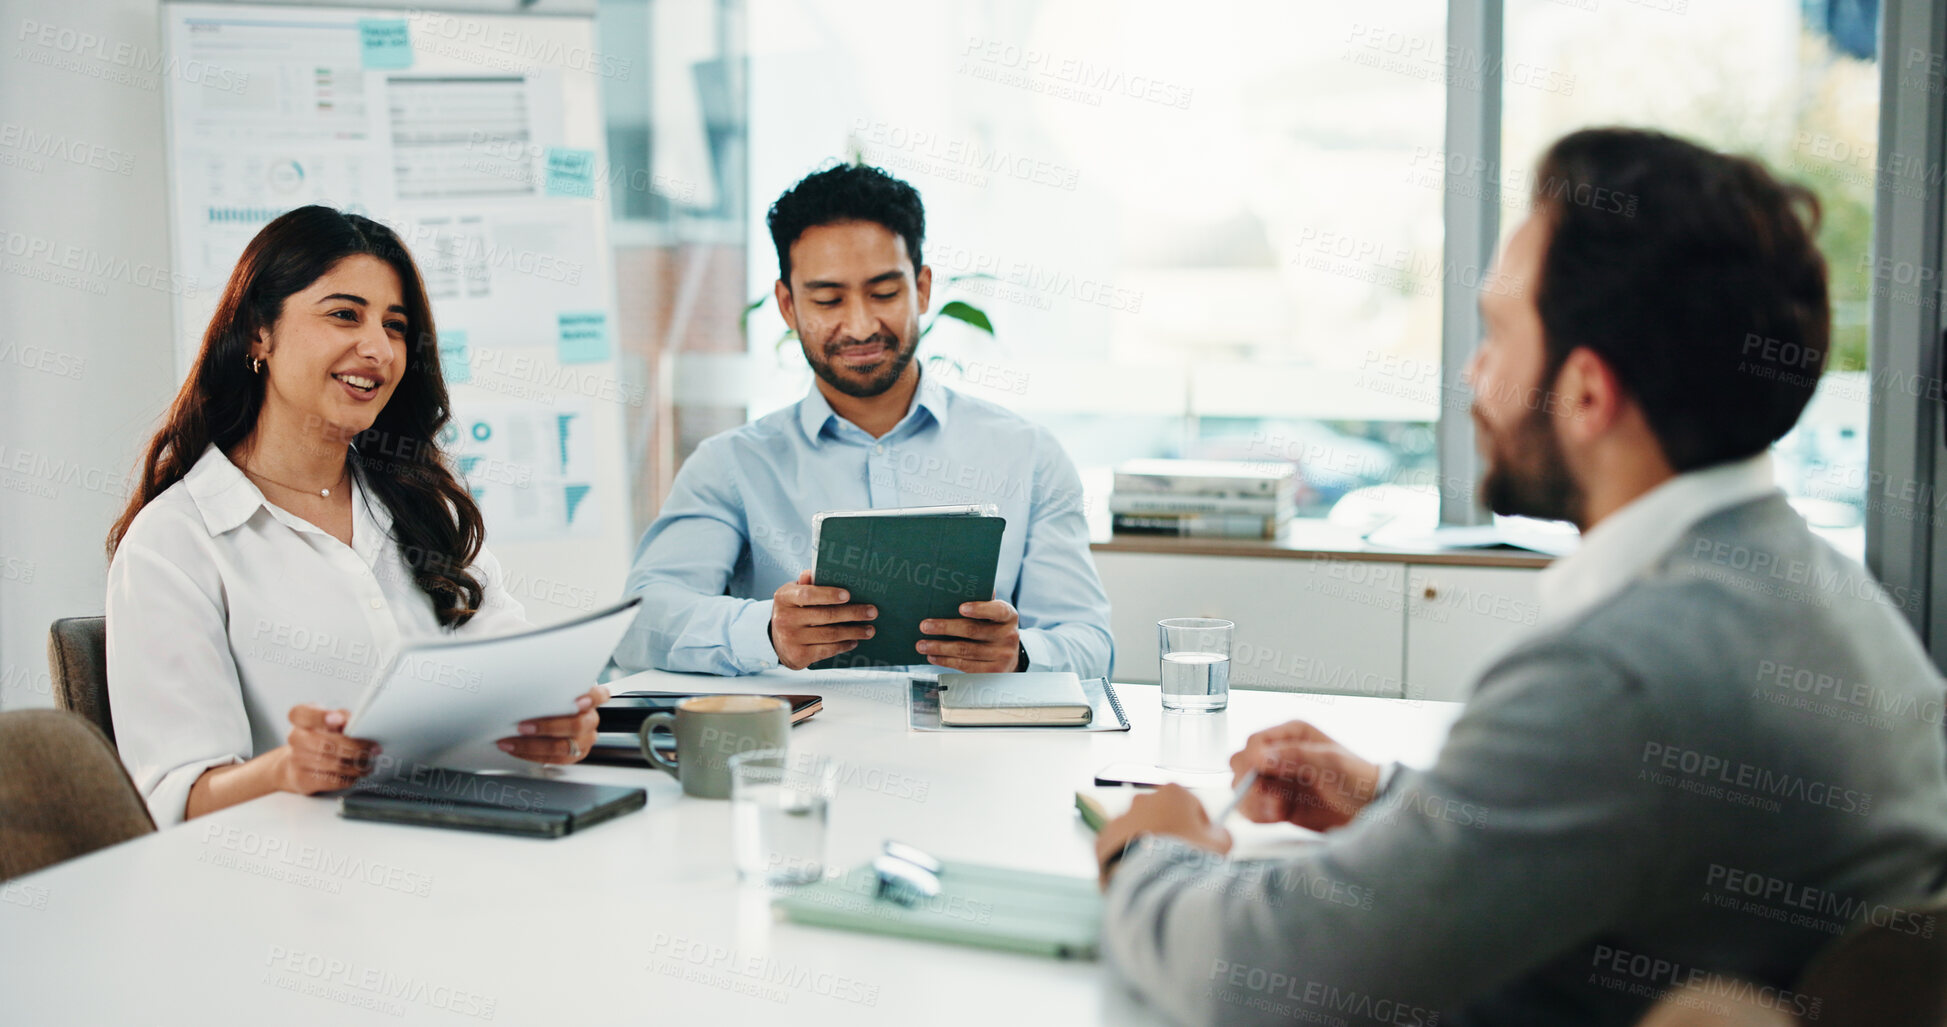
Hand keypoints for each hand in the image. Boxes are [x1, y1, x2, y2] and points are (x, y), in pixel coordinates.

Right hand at [275, 704, 380, 793]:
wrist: (299, 763)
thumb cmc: (322, 735)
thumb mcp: (333, 720)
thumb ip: (342, 718)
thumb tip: (353, 722)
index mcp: (300, 717)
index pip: (301, 714)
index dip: (319, 717)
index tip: (339, 719)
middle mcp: (295, 737)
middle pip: (325, 744)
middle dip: (355, 748)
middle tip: (374, 750)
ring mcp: (295, 759)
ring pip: (332, 764)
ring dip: (355, 766)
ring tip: (369, 764)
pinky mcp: (301, 779)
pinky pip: (329, 780)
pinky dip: (347, 779)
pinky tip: (355, 776)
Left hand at [498, 686, 608, 763]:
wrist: (555, 714)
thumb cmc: (554, 699)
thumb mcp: (555, 689)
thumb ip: (550, 687)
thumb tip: (523, 683)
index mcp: (590, 699)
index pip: (600, 696)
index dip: (591, 699)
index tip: (578, 701)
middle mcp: (590, 720)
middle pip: (577, 725)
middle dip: (547, 727)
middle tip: (522, 726)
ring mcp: (585, 739)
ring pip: (563, 747)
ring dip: (533, 746)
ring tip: (512, 742)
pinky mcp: (575, 754)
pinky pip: (555, 759)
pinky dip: (532, 755)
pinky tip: (516, 749)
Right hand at [769, 570, 877, 669]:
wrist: (777, 640)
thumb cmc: (792, 611)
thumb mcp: (794, 594)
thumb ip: (806, 583)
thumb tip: (815, 572)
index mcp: (784, 598)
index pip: (807, 595)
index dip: (828, 594)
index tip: (848, 595)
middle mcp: (784, 619)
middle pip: (825, 615)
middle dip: (852, 613)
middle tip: (872, 612)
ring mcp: (790, 639)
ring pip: (830, 634)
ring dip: (853, 632)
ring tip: (870, 629)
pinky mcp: (798, 656)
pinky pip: (827, 650)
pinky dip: (843, 645)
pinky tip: (854, 641)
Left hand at [917, 599, 1021, 672]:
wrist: (1009, 657)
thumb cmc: (994, 628)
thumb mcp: (993, 614)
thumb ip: (981, 602)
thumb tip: (962, 588)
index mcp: (1009, 616)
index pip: (996, 610)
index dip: (979, 609)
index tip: (960, 607)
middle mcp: (1008, 636)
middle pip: (973, 630)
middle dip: (945, 627)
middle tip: (925, 626)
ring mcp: (1001, 656)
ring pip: (965, 650)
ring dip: (940, 647)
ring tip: (922, 644)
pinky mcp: (992, 672)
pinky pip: (964, 666)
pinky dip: (945, 661)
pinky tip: (933, 656)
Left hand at [1095, 784, 1230, 888]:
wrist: (1151, 882)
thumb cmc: (1188, 859)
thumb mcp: (1220, 845)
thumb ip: (1220, 833)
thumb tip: (1217, 832)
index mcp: (1173, 793)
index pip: (1191, 806)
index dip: (1200, 827)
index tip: (1202, 846)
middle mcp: (1143, 799)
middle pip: (1163, 816)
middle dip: (1171, 833)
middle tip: (1179, 861)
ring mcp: (1120, 818)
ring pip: (1139, 831)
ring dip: (1148, 844)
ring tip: (1158, 871)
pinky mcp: (1102, 839)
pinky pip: (1119, 847)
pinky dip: (1127, 857)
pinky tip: (1139, 874)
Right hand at [1230, 720, 1381, 830]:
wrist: (1371, 811)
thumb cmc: (1358, 780)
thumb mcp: (1331, 763)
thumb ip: (1296, 757)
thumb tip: (1261, 757)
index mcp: (1292, 735)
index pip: (1256, 742)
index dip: (1253, 758)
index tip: (1259, 773)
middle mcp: (1280, 755)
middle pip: (1242, 764)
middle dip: (1249, 782)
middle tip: (1268, 796)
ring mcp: (1277, 781)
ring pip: (1243, 788)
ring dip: (1253, 801)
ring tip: (1277, 810)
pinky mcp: (1277, 803)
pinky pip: (1253, 808)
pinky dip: (1258, 814)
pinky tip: (1278, 816)